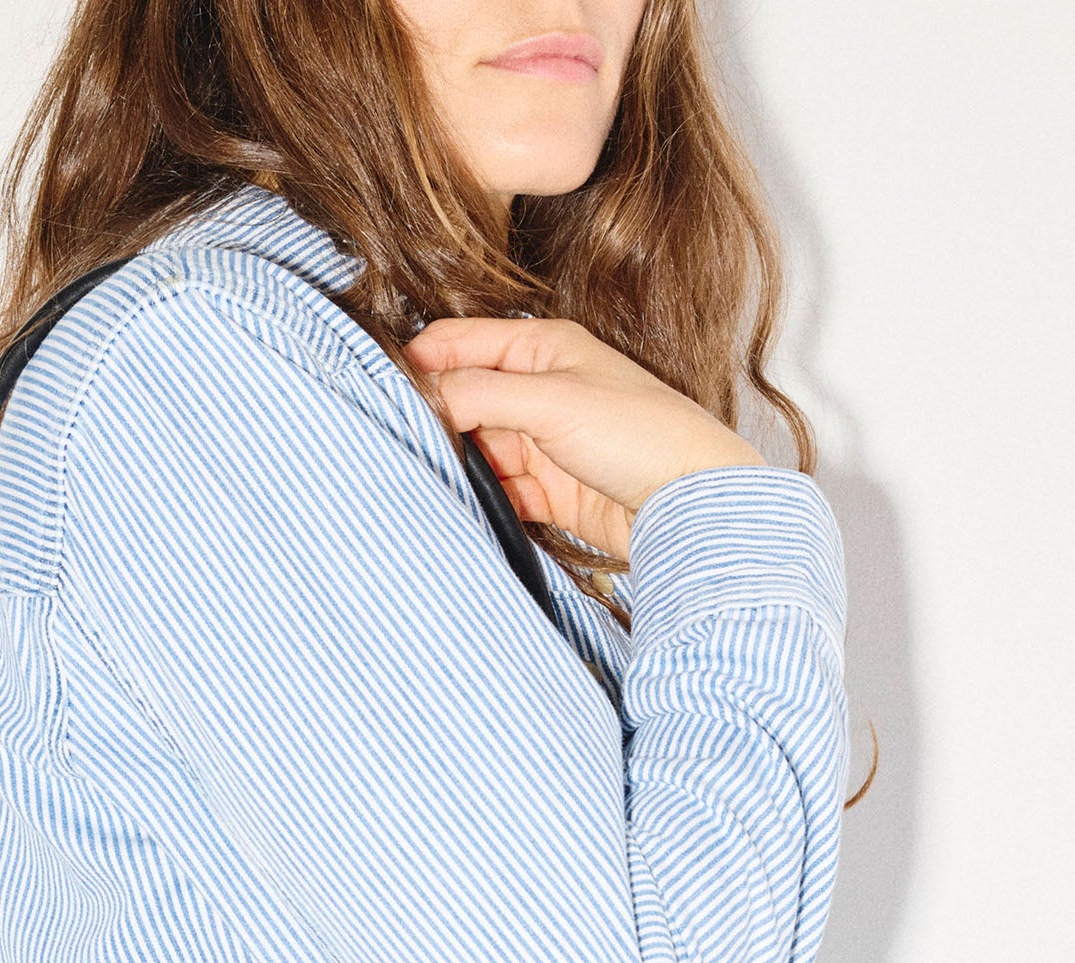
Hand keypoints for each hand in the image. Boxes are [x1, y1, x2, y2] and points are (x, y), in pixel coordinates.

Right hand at [402, 317, 765, 558]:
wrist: (694, 507)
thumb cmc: (643, 435)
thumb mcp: (551, 402)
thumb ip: (478, 395)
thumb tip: (420, 394)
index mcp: (541, 346)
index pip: (457, 342)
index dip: (416, 362)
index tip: (379, 391)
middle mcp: (539, 389)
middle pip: (460, 398)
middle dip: (430, 419)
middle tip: (395, 441)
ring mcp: (542, 441)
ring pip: (474, 447)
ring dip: (451, 462)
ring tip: (421, 476)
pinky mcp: (549, 491)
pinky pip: (497, 490)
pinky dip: (477, 497)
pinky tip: (457, 504)